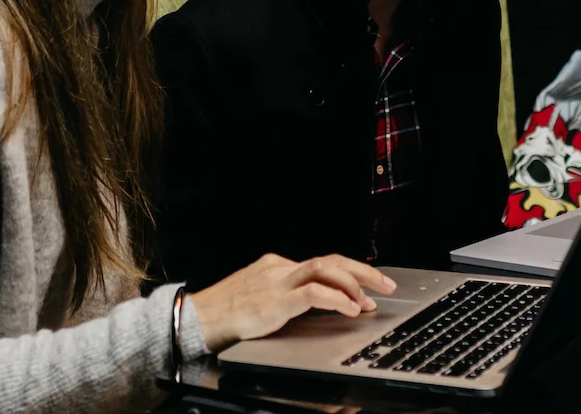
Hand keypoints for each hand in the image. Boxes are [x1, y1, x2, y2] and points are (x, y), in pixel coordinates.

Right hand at [190, 253, 396, 351]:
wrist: (193, 320)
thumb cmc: (223, 313)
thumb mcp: (259, 298)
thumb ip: (285, 296)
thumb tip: (318, 303)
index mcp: (276, 266)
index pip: (322, 263)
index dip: (349, 275)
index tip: (367, 288)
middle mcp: (280, 268)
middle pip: (331, 260)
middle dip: (363, 271)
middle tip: (386, 284)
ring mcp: (277, 282)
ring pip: (326, 269)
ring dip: (355, 283)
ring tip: (371, 299)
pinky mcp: (274, 301)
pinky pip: (314, 293)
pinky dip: (337, 299)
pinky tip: (350, 309)